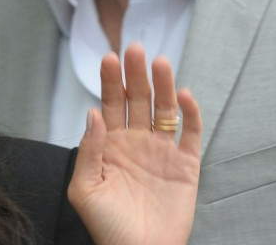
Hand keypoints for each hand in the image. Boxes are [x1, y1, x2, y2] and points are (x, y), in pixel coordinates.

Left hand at [67, 43, 201, 244]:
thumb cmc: (106, 225)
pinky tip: (184, 95)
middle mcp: (136, 141)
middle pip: (137, 99)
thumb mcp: (85, 188)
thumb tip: (93, 113)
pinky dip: (190, 114)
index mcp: (110, 144)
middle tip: (135, 48)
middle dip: (135, 74)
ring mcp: (162, 151)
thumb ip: (89, 149)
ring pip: (164, 110)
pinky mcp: (186, 165)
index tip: (109, 58)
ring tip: (159, 62)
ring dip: (163, 85)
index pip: (110, 104)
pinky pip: (190, 134)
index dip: (110, 81)